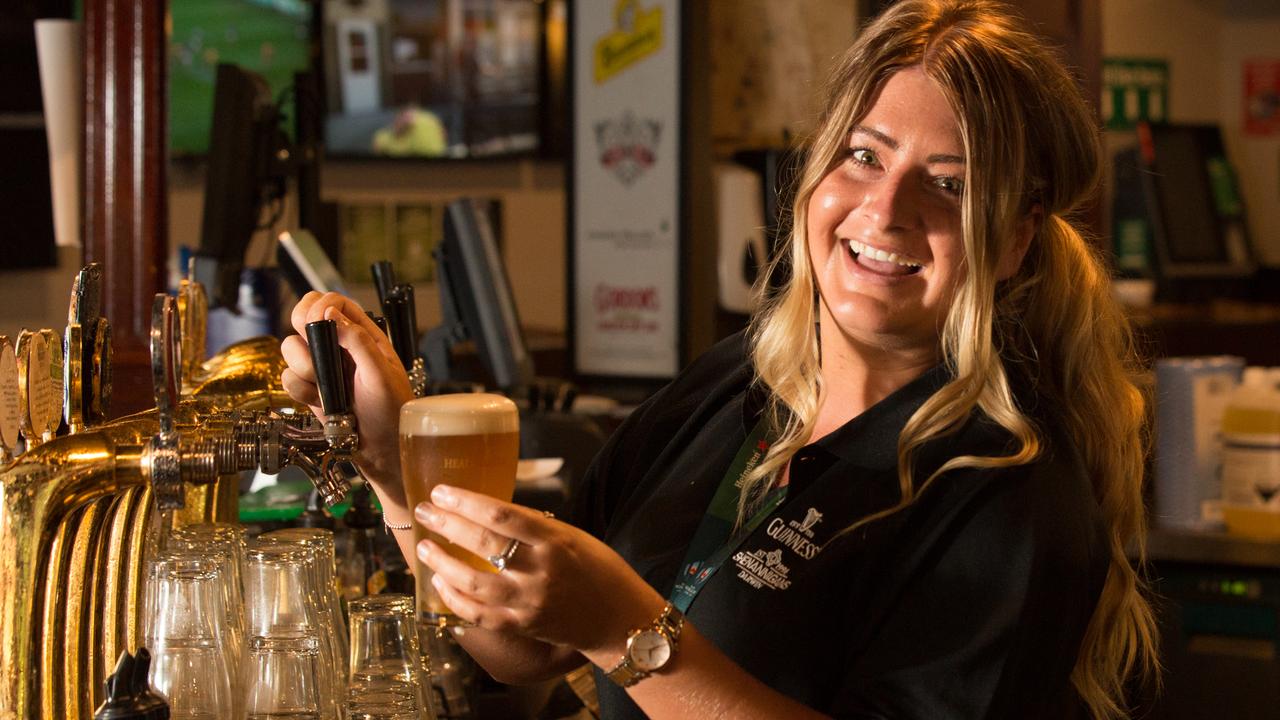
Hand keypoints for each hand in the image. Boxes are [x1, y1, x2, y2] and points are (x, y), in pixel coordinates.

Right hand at [279, 291, 412, 497]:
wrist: (382, 450)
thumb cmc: (392, 412)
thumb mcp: (381, 374)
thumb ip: (358, 342)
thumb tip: (330, 312)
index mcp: (363, 335)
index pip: (333, 302)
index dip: (320, 304)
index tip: (318, 321)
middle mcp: (339, 346)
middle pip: (303, 316)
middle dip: (302, 329)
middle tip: (315, 349)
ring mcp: (322, 367)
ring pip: (290, 348)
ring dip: (303, 366)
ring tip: (325, 387)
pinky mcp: (310, 388)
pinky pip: (288, 378)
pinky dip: (299, 390)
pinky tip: (320, 403)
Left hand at [415, 484, 664, 660]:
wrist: (619, 619)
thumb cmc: (598, 569)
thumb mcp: (571, 536)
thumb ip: (533, 527)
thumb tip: (487, 512)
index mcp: (554, 540)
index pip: (501, 514)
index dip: (465, 501)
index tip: (441, 491)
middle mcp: (540, 570)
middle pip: (482, 543)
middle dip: (446, 524)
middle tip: (424, 511)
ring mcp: (529, 602)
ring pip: (472, 582)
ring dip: (442, 563)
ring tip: (425, 548)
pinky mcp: (522, 626)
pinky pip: (478, 614)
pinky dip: (454, 598)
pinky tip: (440, 583)